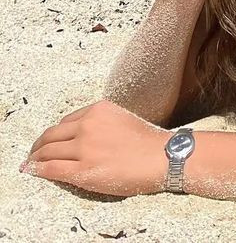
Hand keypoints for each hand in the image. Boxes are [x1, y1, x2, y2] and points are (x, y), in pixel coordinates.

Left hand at [20, 100, 168, 197]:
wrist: (160, 157)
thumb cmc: (145, 142)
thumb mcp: (120, 119)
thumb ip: (99, 123)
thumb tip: (80, 136)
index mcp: (98, 109)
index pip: (66, 121)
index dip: (54, 133)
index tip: (49, 141)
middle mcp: (88, 125)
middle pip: (52, 134)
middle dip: (39, 145)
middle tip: (34, 153)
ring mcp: (84, 147)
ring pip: (48, 151)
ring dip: (35, 158)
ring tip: (31, 164)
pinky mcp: (82, 170)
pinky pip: (51, 168)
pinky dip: (39, 170)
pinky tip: (33, 171)